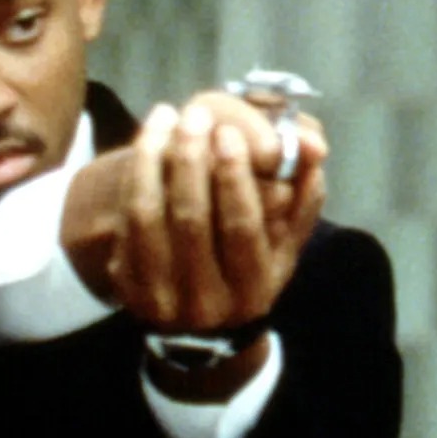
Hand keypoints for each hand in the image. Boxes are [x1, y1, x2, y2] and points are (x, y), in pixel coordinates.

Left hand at [62, 89, 328, 331]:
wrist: (200, 323)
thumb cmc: (248, 270)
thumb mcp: (284, 245)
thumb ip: (304, 198)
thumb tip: (312, 150)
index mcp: (254, 291)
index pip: (241, 228)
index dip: (233, 177)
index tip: (228, 133)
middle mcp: (208, 302)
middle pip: (191, 218)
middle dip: (191, 157)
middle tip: (194, 114)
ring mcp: (162, 299)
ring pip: (149, 215)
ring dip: (154, 157)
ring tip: (165, 116)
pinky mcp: (128, 288)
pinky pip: (124, 221)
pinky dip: (134, 175)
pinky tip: (146, 141)